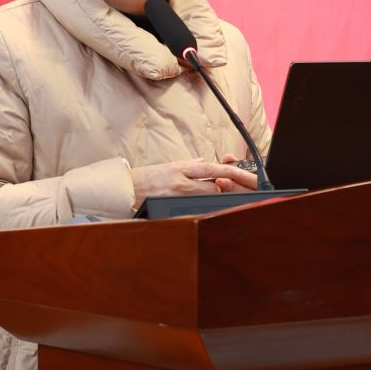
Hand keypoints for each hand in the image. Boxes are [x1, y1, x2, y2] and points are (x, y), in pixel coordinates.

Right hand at [130, 157, 258, 200]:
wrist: (124, 189)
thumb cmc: (146, 178)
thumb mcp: (169, 166)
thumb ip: (189, 165)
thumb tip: (204, 162)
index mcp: (181, 167)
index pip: (212, 168)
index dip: (232, 171)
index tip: (246, 174)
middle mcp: (181, 180)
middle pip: (214, 185)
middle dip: (221, 187)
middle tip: (220, 187)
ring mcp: (177, 195)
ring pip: (206, 197)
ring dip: (208, 196)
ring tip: (197, 194)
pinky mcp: (171, 207)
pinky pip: (193, 207)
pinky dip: (197, 205)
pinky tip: (191, 203)